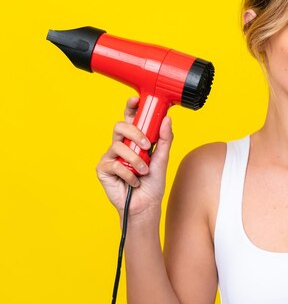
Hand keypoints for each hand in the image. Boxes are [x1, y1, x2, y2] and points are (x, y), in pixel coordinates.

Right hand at [95, 97, 173, 219]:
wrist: (146, 204)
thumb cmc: (153, 182)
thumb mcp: (163, 158)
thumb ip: (164, 139)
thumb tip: (167, 119)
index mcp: (134, 139)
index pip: (130, 118)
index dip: (130, 107)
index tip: (136, 99)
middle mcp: (121, 145)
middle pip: (120, 126)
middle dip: (134, 133)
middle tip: (145, 146)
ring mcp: (111, 156)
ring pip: (119, 146)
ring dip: (135, 160)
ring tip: (144, 171)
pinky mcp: (103, 169)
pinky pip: (115, 164)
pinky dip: (128, 174)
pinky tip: (133, 182)